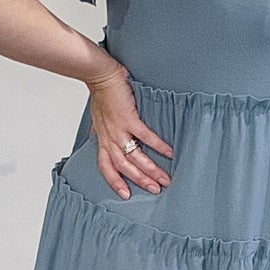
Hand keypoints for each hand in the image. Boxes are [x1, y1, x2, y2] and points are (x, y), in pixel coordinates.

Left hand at [84, 61, 173, 197]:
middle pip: (123, 167)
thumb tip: (105, 137)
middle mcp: (109, 138)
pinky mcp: (128, 118)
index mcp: (103, 139)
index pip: (106, 167)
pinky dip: (158, 146)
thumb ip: (105, 131)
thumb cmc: (102, 94)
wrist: (100, 75)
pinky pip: (145, 136)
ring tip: (165, 178)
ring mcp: (118, 129)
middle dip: (140, 180)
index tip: (125, 195)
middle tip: (155, 190)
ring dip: (150, 169)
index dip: (115, 182)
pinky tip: (170, 153)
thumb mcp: (99, 118)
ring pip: (133, 157)